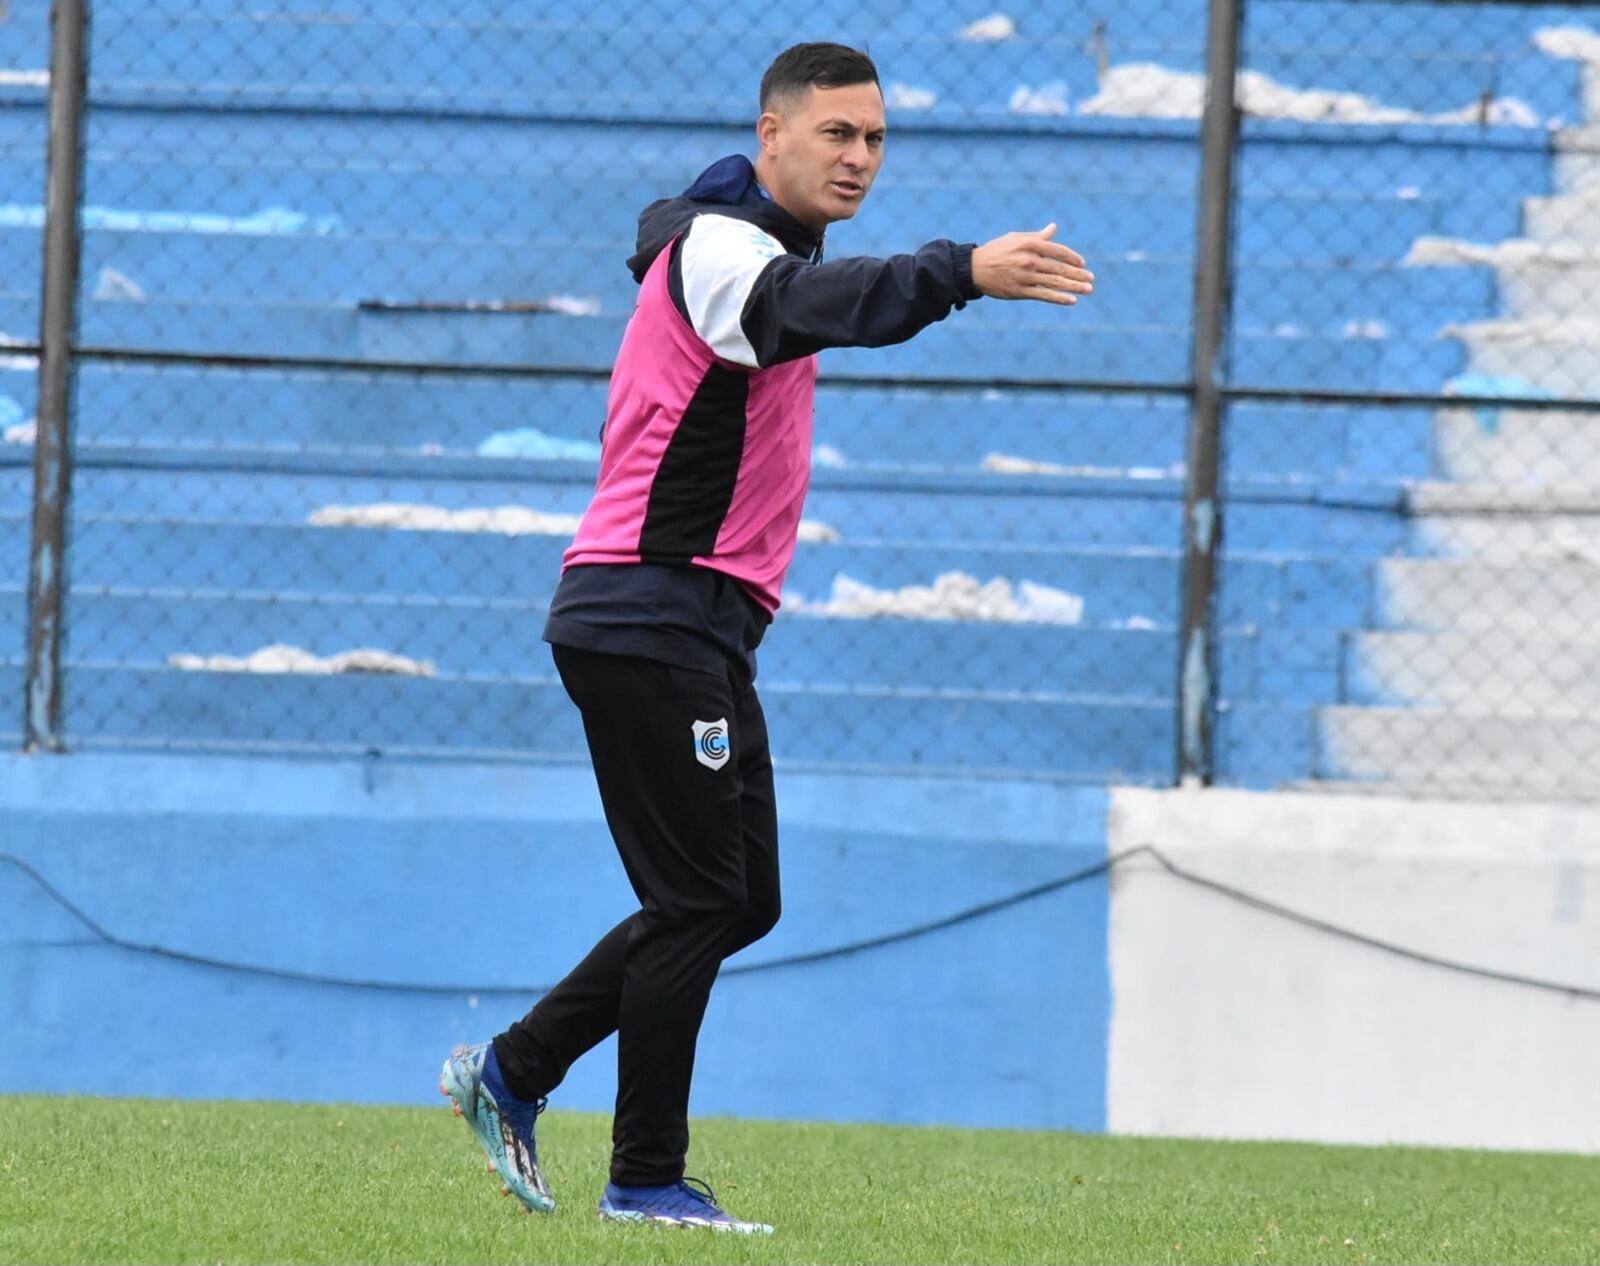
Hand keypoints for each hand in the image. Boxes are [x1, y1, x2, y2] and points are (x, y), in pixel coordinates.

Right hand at [971, 224, 1093, 304]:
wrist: (973, 269)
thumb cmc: (996, 251)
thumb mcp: (1016, 238)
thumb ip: (1037, 236)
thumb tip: (1053, 228)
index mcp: (1031, 245)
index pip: (1059, 251)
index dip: (1073, 258)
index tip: (1082, 264)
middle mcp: (1030, 260)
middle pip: (1060, 269)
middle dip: (1078, 275)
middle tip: (1091, 279)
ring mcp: (1026, 277)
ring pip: (1055, 283)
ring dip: (1074, 287)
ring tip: (1088, 290)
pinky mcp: (1020, 291)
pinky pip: (1044, 295)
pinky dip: (1059, 298)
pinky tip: (1071, 301)